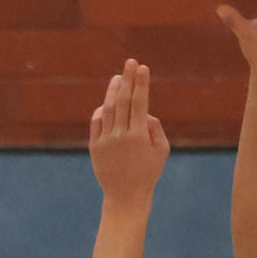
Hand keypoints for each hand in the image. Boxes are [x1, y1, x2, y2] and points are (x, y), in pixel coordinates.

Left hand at [88, 58, 168, 205]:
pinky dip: (102, 110)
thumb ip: (155, 127)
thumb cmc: (149, 171)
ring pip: (108, 109)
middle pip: (123, 101)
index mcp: (139, 136)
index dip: (141, 83)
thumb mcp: (162, 150)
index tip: (142, 67)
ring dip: (113, 91)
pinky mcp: (95, 146)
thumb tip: (143, 111)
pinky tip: (108, 101)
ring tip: (119, 77)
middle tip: (130, 62)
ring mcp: (105, 140)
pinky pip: (97, 122)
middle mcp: (120, 136)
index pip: (139, 103)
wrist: (125, 195)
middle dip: (127, 79)